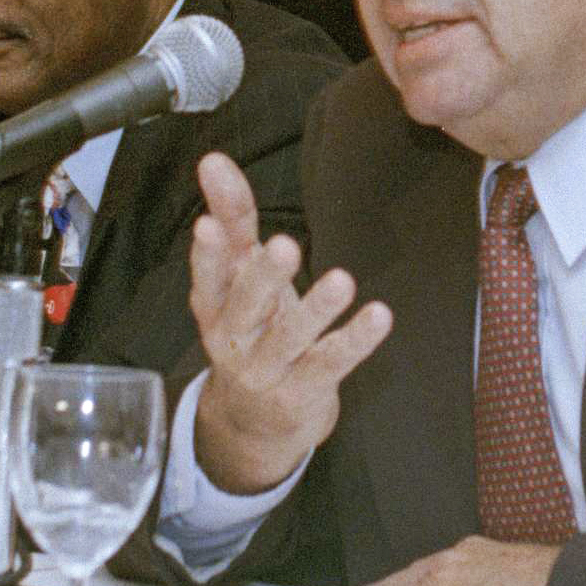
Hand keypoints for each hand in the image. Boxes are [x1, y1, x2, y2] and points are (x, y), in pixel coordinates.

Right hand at [186, 150, 389, 494]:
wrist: (253, 425)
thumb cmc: (251, 330)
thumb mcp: (239, 277)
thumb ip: (232, 218)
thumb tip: (212, 159)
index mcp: (213, 308)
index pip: (206, 277)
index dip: (206, 254)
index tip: (207, 224)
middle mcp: (232, 341)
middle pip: (243, 308)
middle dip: (263, 278)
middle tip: (284, 246)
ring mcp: (265, 373)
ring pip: (289, 340)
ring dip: (316, 310)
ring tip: (342, 280)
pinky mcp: (301, 394)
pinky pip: (330, 365)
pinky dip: (355, 341)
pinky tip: (379, 315)